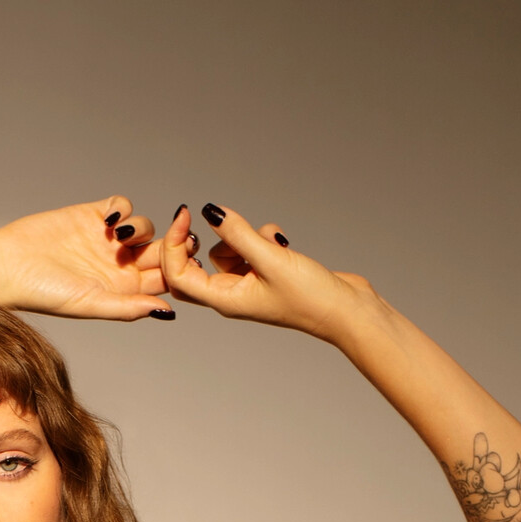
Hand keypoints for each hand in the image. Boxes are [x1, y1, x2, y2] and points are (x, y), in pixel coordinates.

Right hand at [0, 196, 173, 322]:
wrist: (9, 265)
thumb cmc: (45, 293)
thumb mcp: (91, 304)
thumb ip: (129, 308)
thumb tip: (167, 311)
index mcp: (124, 291)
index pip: (164, 279)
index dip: (178, 268)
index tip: (185, 259)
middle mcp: (119, 266)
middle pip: (160, 251)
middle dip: (172, 242)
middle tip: (177, 235)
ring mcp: (107, 239)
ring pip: (144, 227)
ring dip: (141, 228)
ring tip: (119, 236)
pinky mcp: (92, 214)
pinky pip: (121, 205)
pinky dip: (123, 209)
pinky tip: (109, 221)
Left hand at [160, 203, 383, 342]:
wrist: (345, 309)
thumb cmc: (310, 297)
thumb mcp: (271, 260)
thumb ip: (239, 234)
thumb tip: (210, 212)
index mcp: (225, 300)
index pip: (179, 276)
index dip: (174, 245)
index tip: (186, 215)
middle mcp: (231, 295)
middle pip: (193, 268)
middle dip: (195, 243)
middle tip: (201, 220)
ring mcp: (248, 285)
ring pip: (225, 252)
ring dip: (241, 235)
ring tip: (268, 240)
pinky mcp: (265, 275)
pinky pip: (249, 249)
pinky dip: (261, 238)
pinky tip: (281, 242)